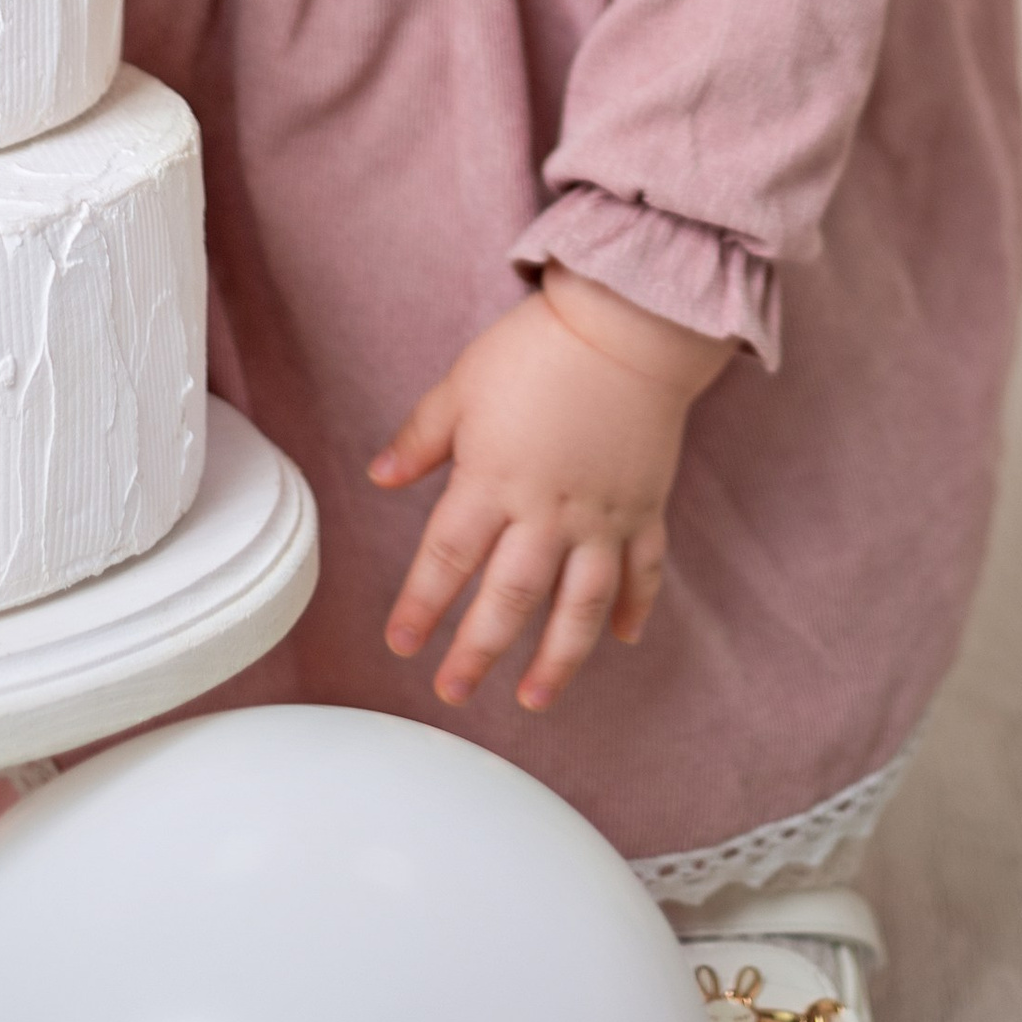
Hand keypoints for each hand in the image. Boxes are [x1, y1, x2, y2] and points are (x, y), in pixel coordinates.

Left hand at [370, 270, 729, 714]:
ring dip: (557, 659)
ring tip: (534, 698)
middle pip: (508, 599)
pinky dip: (635, 607)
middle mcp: (546, 512)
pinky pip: (643, 571)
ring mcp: (600, 517)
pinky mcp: (643, 509)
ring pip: (578, 606)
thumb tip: (378, 478)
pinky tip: (623, 638)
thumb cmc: (537, 348)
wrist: (625, 324)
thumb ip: (420, 438)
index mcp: (492, 480)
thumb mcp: (461, 384)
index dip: (421, 606)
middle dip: (477, 651)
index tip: (402, 645)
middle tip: (453, 691)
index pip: (447, 559)